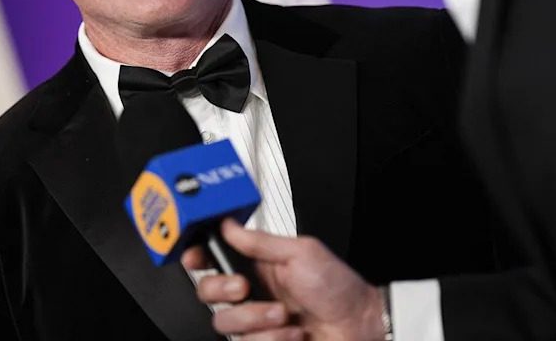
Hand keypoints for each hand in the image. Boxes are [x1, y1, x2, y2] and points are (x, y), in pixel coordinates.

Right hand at [182, 219, 386, 339]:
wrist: (360, 326)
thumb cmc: (339, 288)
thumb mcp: (301, 252)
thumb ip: (260, 241)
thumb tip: (230, 225)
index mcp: (259, 264)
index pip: (215, 258)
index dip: (198, 256)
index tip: (195, 257)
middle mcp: (253, 292)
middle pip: (208, 292)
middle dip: (224, 289)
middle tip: (246, 287)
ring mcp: (257, 322)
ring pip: (225, 322)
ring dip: (257, 318)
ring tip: (284, 313)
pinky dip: (273, 338)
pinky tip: (293, 332)